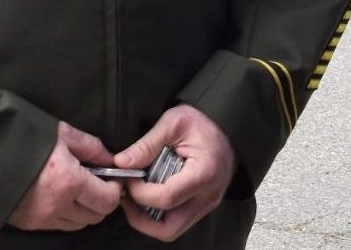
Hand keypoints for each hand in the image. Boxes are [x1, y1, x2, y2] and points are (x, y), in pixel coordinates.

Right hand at [7, 121, 121, 231]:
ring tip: (79, 190)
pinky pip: (57, 225)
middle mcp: (57, 205)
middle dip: (102, 201)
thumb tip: (110, 159)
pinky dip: (66, 214)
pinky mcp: (28, 223)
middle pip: (95, 216)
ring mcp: (41, 218)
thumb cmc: (21, 138)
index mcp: (69, 182)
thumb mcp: (61, 133)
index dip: (115, 190)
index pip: (107, 201)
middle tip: (99, 184)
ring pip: (77, 224)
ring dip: (84, 210)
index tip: (113, 179)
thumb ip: (91, 147)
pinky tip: (61, 196)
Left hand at [115, 104, 238, 240]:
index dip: (139, 192)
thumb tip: (122, 163)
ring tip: (137, 196)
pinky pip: (177, 221)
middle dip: (140, 219)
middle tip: (127, 197)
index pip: (166, 199)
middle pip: (169, 228)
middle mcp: (208, 196)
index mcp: (203, 173)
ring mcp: (207, 204)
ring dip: (148, 220)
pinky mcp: (203, 205)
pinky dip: (159, 214)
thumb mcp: (174, 122)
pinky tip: (150, 194)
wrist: (229, 125)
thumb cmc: (204, 121)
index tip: (128, 177)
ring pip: (172, 229)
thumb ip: (147, 144)